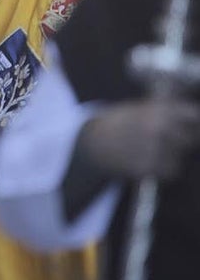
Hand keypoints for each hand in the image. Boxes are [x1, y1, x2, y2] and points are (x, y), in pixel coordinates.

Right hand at [78, 97, 199, 180]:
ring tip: (155, 152)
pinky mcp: (146, 168)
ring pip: (181, 157)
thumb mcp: (138, 107)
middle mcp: (157, 128)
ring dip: (173, 157)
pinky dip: (164, 170)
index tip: (191, 126)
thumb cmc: (115, 123)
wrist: (90, 144)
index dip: (193, 122)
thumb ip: (164, 110)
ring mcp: (152, 149)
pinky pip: (170, 171)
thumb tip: (193, 114)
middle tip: (171, 141)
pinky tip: (150, 162)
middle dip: (185, 140)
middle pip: (192, 138)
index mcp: (156, 110)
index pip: (193, 115)